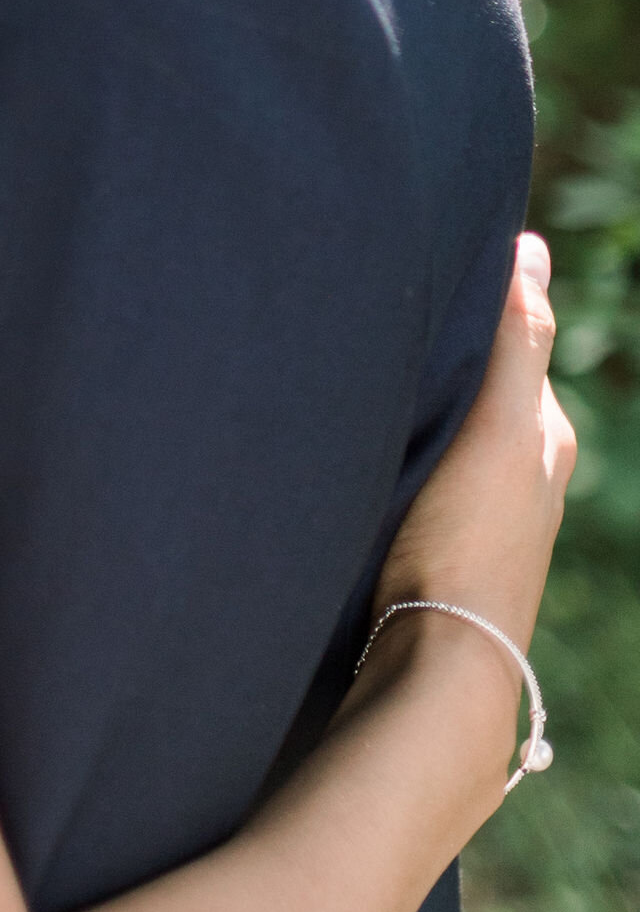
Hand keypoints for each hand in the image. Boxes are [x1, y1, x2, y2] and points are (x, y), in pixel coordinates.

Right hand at [374, 234, 574, 658]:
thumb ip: (519, 342)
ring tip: (365, 381)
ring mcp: (483, 518)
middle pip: (483, 394)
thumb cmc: (470, 541)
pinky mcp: (440, 549)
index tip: (424, 275)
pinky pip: (425, 477)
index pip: (517, 348)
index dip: (479, 311)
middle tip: (381, 323)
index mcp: (546, 440)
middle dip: (443, 362)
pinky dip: (403, 453)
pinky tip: (366, 453)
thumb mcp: (502, 428)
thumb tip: (531, 251)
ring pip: (451, 438)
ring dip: (419, 411)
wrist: (438, 660)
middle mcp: (525, 478)